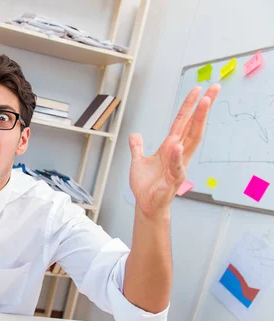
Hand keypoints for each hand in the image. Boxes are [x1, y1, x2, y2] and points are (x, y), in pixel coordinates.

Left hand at [129, 84, 220, 217]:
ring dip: (197, 123)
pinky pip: (176, 167)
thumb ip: (137, 147)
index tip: (199, 89)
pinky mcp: (173, 180)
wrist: (146, 204)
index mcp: (170, 147)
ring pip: (190, 142)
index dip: (189, 105)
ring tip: (202, 105)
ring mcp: (178, 166)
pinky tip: (177, 145)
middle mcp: (178, 153)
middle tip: (213, 89)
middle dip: (203, 108)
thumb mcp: (138, 161)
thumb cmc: (147, 185)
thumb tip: (135, 135)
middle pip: (194, 126)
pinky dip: (176, 157)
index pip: (182, 122)